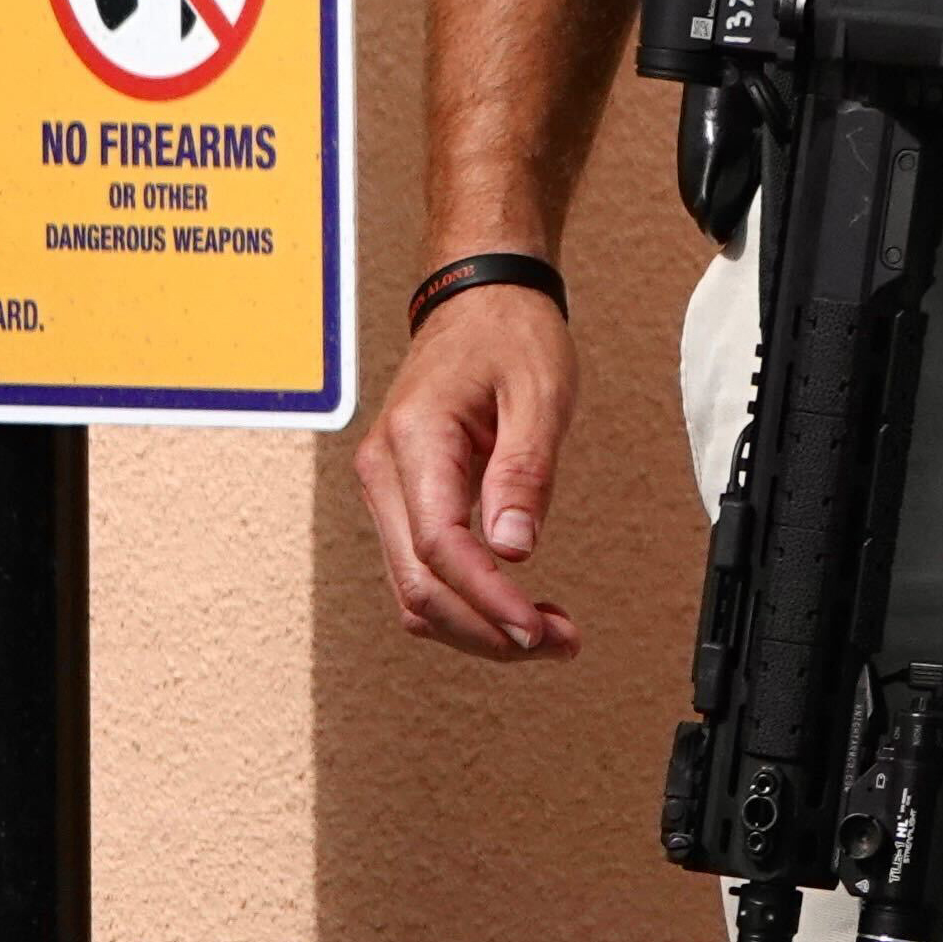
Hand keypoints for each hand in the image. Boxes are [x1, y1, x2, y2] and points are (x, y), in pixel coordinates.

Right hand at [349, 280, 582, 661]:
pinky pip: (422, 569)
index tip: (536, 629)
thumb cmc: (507, 333)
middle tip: (557, 642)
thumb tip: (514, 549)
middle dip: (487, 629)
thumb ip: (524, 471)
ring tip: (548, 633)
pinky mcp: (402, 500)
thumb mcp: (538, 392)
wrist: (476, 299)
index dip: (488, 599)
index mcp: (414, 440)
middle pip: (419, 587)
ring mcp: (386, 489)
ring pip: (415, 591)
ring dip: (477, 625)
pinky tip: (517, 607)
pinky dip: (467, 600)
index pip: (439, 547)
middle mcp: (384, 471)